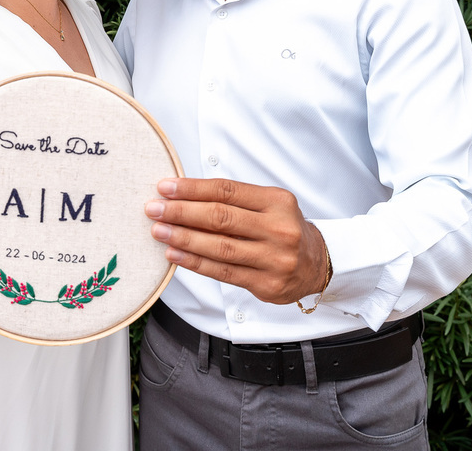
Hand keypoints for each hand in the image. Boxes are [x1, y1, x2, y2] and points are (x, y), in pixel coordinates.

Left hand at [144, 177, 327, 303]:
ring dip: (183, 238)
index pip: (227, 191)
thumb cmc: (283, 228)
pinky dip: (195, 263)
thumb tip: (183, 194)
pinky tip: (175, 255)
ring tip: (158, 231)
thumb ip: (234, 200)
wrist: (317, 263)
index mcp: (277, 201)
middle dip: (182, 212)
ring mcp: (274, 259)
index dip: (193, 189)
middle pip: (221, 218)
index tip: (166, 187)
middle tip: (154, 209)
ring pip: (220, 247)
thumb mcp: (269, 205)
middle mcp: (278, 229)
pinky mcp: (267, 284)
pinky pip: (223, 272)